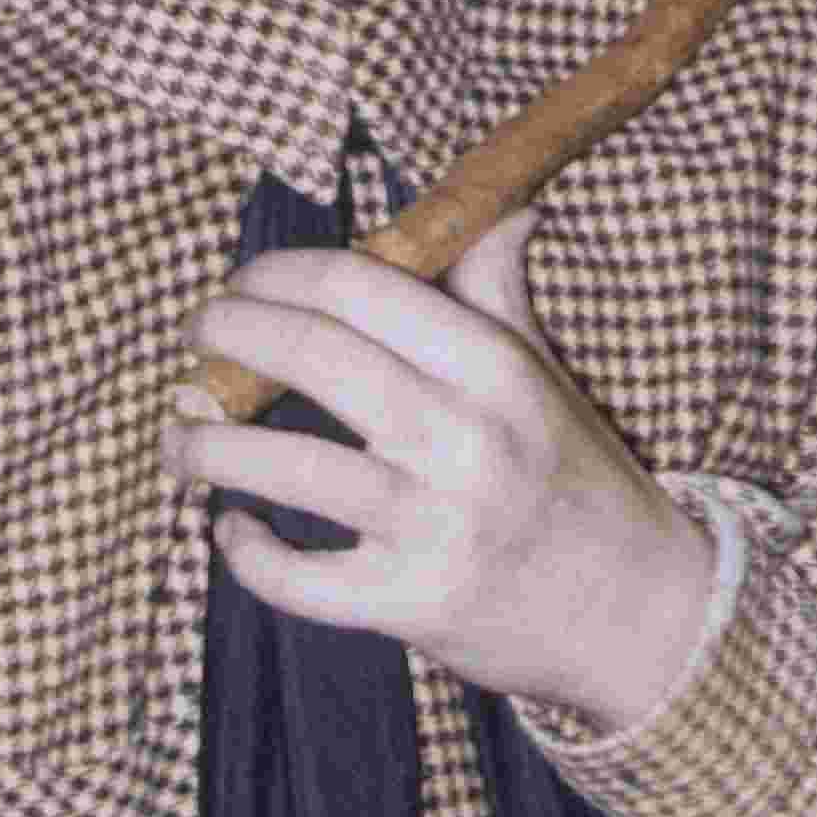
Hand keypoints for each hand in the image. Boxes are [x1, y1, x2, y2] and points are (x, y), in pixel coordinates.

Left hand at [166, 207, 714, 738]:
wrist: (638, 614)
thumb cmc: (573, 478)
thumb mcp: (541, 376)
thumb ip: (497, 290)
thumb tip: (501, 203)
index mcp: (493, 367)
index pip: (363, 287)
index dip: (279, 272)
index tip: (242, 281)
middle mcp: (464, 438)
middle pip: (315, 356)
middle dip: (229, 333)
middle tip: (196, 336)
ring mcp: (435, 525)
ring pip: (285, 468)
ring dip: (204, 446)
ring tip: (177, 437)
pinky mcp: (408, 605)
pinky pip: (295, 577)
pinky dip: (243, 551)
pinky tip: (229, 527)